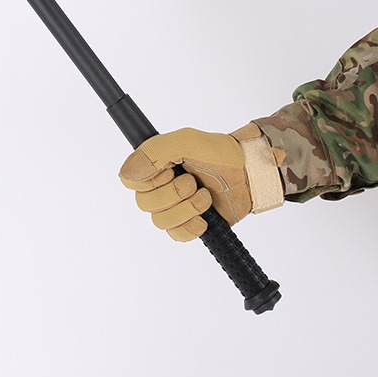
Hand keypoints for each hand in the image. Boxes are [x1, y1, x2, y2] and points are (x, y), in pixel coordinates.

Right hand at [118, 123, 284, 240]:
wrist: (249, 172)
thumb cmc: (219, 152)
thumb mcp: (186, 141)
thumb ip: (154, 152)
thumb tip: (127, 174)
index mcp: (155, 165)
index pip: (129, 181)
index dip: (147, 181)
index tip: (168, 171)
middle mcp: (160, 186)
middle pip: (144, 204)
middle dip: (173, 194)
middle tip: (193, 182)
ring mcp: (174, 206)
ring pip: (160, 221)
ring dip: (186, 208)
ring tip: (205, 196)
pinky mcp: (189, 223)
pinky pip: (176, 235)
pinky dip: (190, 227)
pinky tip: (204, 218)